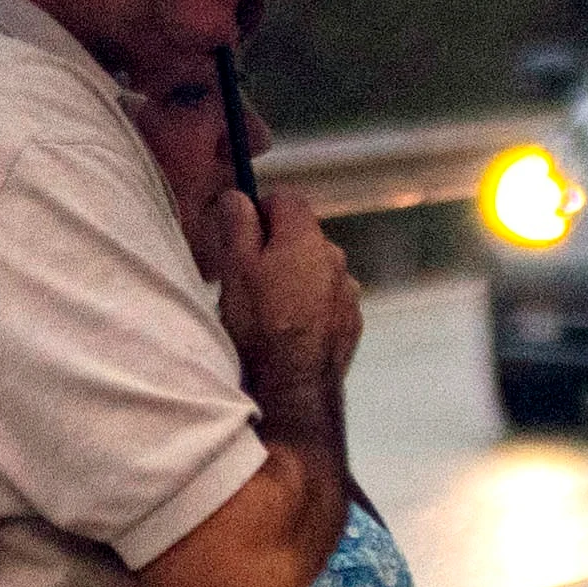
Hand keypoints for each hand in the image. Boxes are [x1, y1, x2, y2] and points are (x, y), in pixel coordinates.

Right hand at [211, 189, 359, 402]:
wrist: (294, 390)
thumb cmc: (260, 327)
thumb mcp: (235, 269)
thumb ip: (237, 225)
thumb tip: (237, 197)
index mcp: (306, 238)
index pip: (286, 199)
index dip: (260, 211)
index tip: (242, 235)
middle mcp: (335, 258)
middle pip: (302, 235)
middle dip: (276, 246)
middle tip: (248, 276)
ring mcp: (348, 292)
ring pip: (316, 268)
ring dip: (295, 277)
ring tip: (268, 309)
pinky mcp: (352, 321)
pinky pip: (328, 299)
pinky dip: (311, 305)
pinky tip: (290, 329)